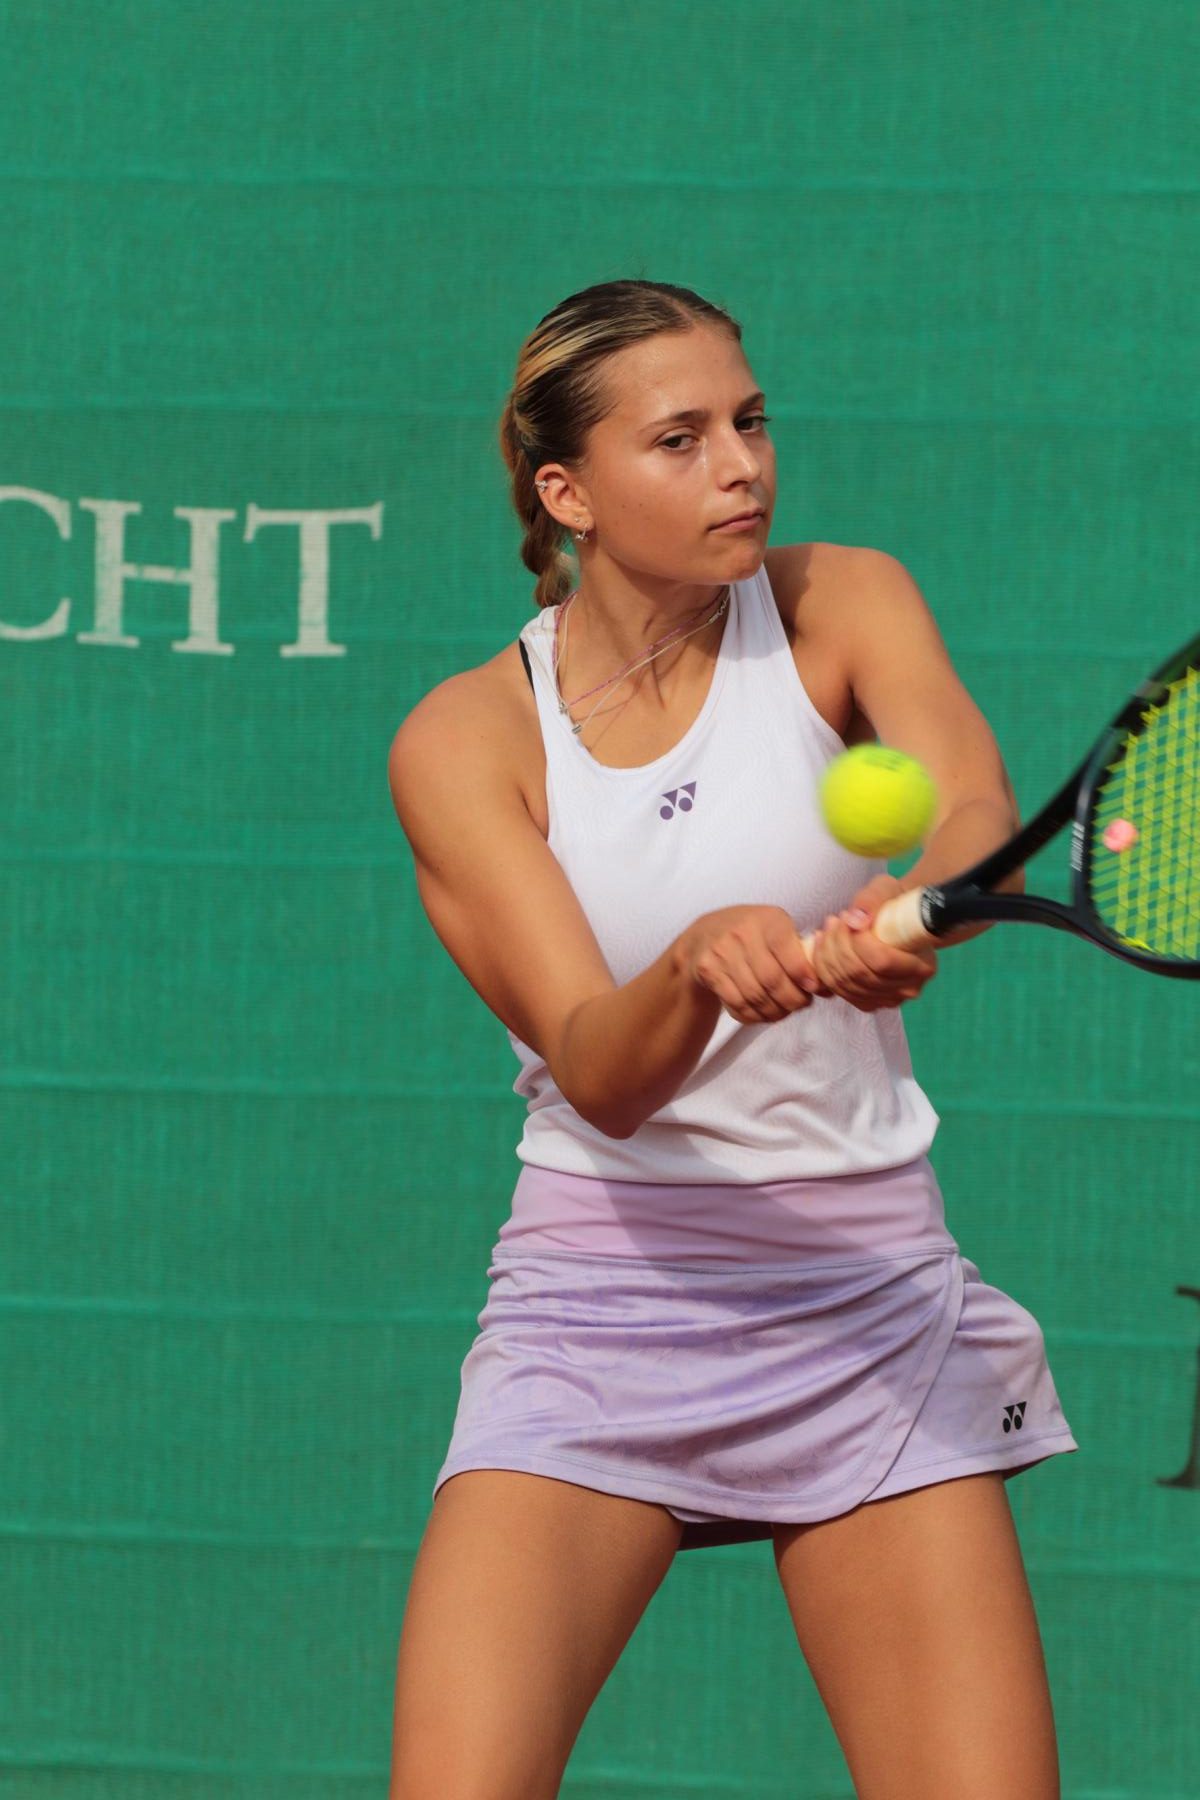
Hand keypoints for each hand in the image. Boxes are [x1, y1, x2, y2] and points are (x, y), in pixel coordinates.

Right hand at [680, 904, 833, 1025]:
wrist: (704, 935)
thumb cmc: (752, 935)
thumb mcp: (776, 929)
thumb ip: (802, 952)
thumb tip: (827, 985)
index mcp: (767, 920)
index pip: (786, 949)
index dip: (802, 973)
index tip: (813, 988)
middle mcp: (742, 932)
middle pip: (772, 980)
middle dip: (792, 999)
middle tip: (801, 1004)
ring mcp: (722, 952)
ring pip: (755, 996)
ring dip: (775, 1011)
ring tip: (784, 1011)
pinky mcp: (709, 971)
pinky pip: (736, 1004)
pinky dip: (754, 1016)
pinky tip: (763, 1013)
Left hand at [807, 874, 936, 1012]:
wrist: (898, 922)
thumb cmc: (896, 904)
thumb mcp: (887, 889)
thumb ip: (872, 901)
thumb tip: (854, 920)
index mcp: (922, 964)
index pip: (882, 961)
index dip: (858, 940)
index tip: (846, 917)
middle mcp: (908, 988)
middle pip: (860, 975)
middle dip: (838, 945)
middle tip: (834, 920)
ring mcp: (888, 999)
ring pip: (845, 984)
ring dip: (827, 954)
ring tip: (827, 929)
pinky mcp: (868, 1002)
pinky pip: (838, 990)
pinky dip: (824, 968)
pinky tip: (822, 945)